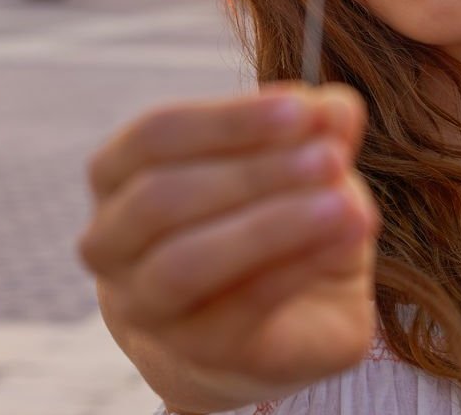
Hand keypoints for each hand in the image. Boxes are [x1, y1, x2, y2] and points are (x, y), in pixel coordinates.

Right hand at [78, 82, 380, 411]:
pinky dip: (299, 267)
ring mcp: (147, 309)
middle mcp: (111, 246)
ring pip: (184, 264)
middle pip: (161, 199)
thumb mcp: (300, 167)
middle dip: (253, 172)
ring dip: (272, 226)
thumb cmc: (274, 225)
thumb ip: (314, 134)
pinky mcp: (200, 353)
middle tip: (332, 157)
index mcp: (120, 178)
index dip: (229, 120)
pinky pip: (239, 309)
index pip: (154, 136)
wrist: (276, 328)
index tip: (303, 107)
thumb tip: (337, 108)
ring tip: (347, 204)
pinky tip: (350, 237)